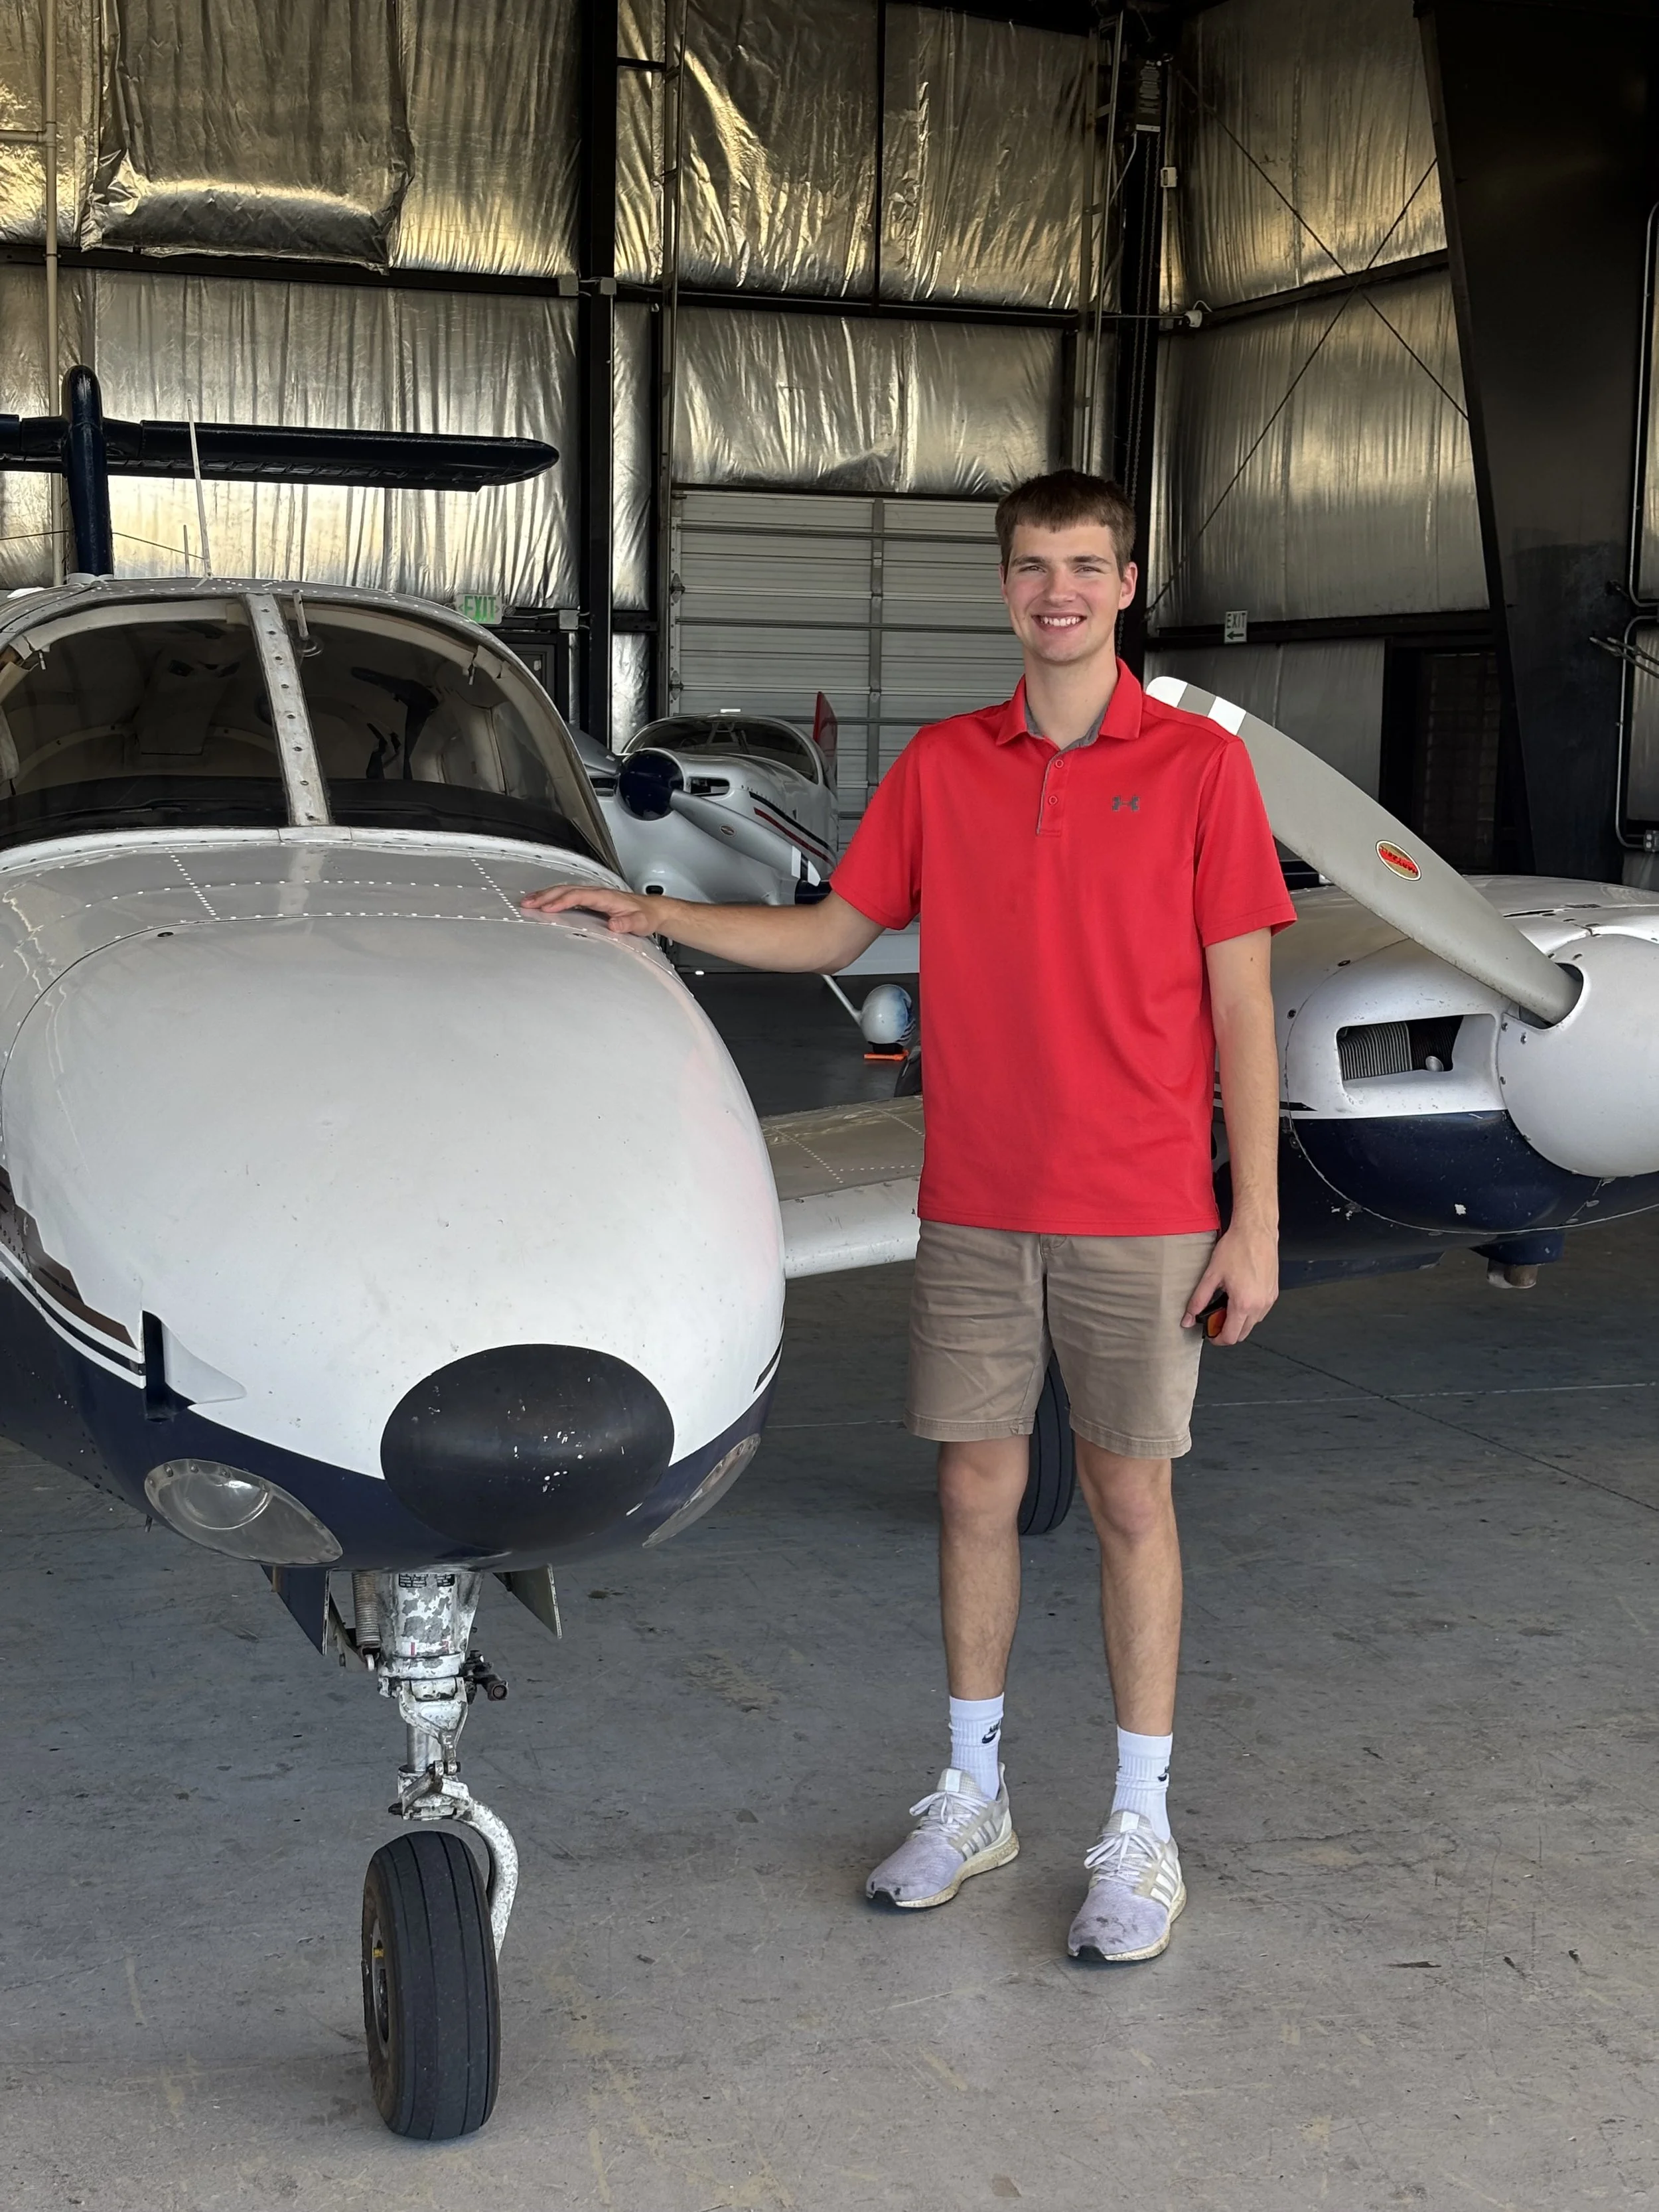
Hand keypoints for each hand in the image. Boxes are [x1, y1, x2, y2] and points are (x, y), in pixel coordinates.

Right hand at [520, 883, 664, 935]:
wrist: (652, 911)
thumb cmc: (645, 916)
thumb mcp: (640, 923)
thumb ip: (627, 924)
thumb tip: (614, 925)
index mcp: (606, 896)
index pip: (579, 895)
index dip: (562, 901)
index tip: (547, 908)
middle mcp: (597, 892)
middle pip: (566, 890)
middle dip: (545, 896)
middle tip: (528, 903)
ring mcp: (592, 895)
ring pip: (564, 891)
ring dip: (545, 895)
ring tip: (527, 902)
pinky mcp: (590, 900)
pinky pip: (567, 896)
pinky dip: (552, 898)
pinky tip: (542, 903)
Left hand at [1181, 1220, 1278, 1345]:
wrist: (1256, 1231)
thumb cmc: (1236, 1248)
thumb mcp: (1211, 1275)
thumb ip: (1198, 1300)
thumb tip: (1188, 1318)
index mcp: (1243, 1304)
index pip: (1231, 1336)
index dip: (1218, 1339)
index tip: (1210, 1333)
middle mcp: (1260, 1305)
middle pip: (1243, 1334)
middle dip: (1228, 1330)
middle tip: (1215, 1317)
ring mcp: (1269, 1300)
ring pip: (1252, 1323)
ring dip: (1239, 1320)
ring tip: (1226, 1303)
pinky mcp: (1273, 1292)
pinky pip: (1261, 1311)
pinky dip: (1249, 1311)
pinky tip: (1238, 1296)